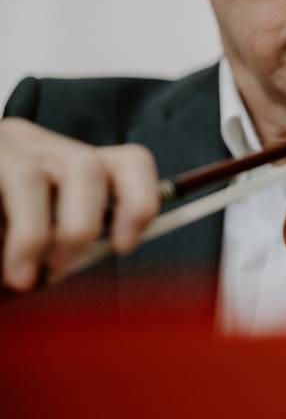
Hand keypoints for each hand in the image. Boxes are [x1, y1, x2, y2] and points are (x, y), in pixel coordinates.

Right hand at [0, 118, 159, 291]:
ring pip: (29, 177)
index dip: (139, 202)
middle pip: (86, 167)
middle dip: (80, 225)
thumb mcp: (40, 233)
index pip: (130, 162)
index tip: (123, 245)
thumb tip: (99, 258)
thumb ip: (68, 245)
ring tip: (21, 275)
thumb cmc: (2, 231)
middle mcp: (35, 143)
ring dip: (32, 235)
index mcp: (67, 160)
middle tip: (59, 267)